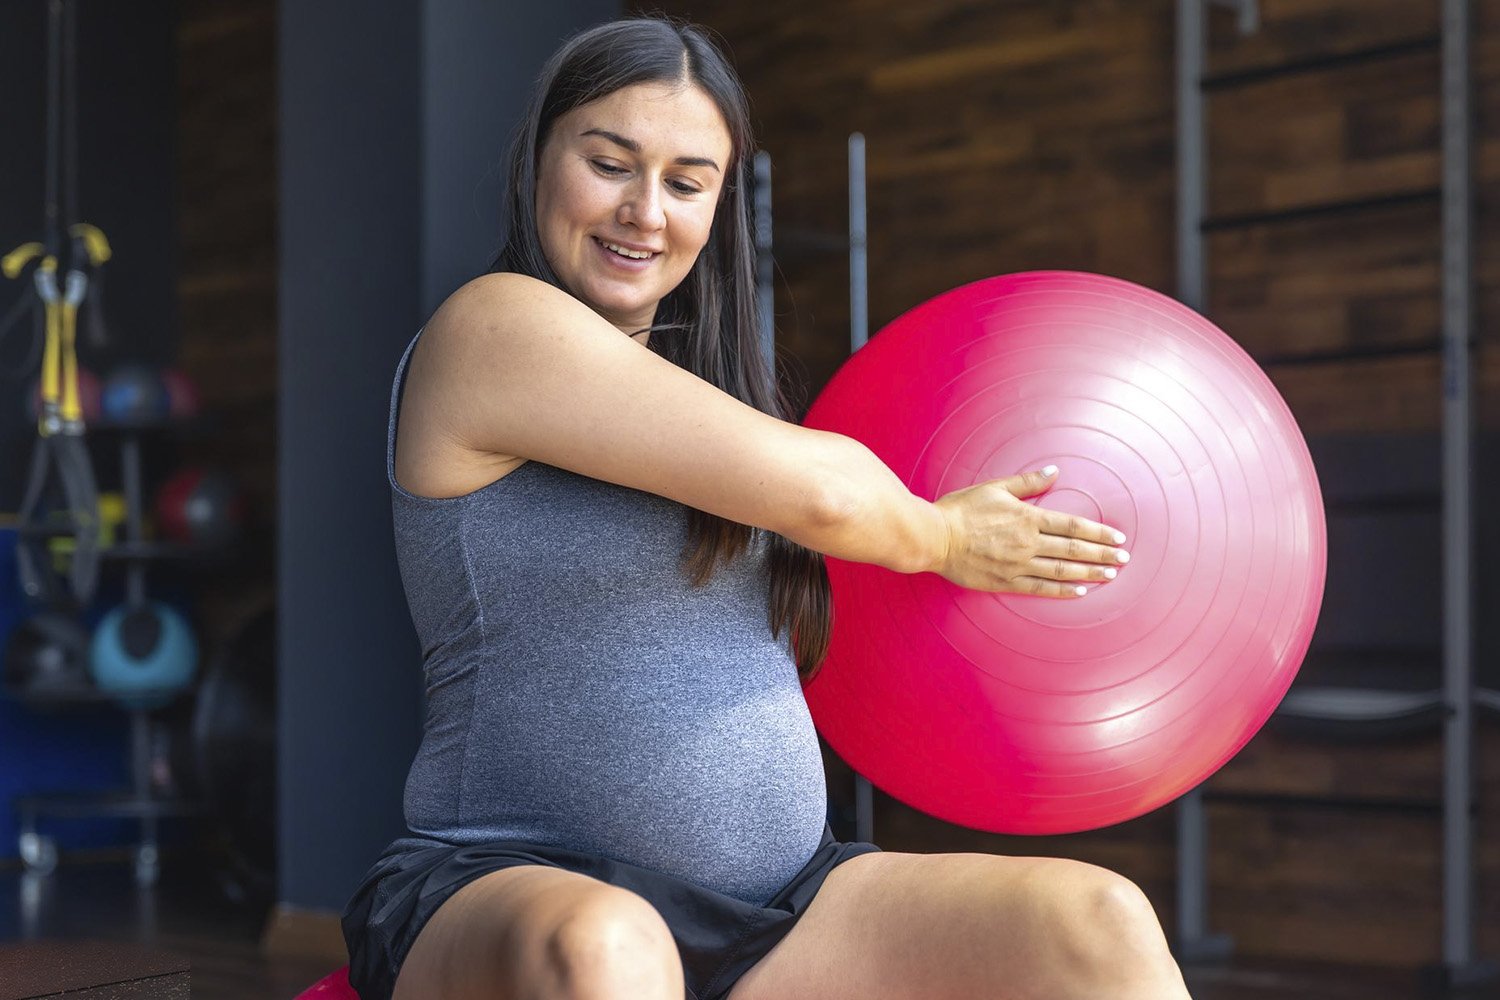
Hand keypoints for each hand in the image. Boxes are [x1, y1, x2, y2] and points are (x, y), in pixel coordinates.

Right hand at [930, 466, 1128, 597]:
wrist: (934, 537)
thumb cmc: (961, 509)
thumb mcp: (995, 487)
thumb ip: (1027, 482)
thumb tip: (1054, 471)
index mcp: (1027, 517)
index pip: (1072, 525)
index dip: (1098, 532)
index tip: (1118, 537)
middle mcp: (1027, 543)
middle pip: (1073, 549)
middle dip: (1101, 555)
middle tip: (1124, 560)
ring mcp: (1017, 564)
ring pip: (1061, 570)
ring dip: (1088, 573)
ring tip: (1110, 575)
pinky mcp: (1005, 581)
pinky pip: (1040, 588)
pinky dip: (1061, 590)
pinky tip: (1079, 591)